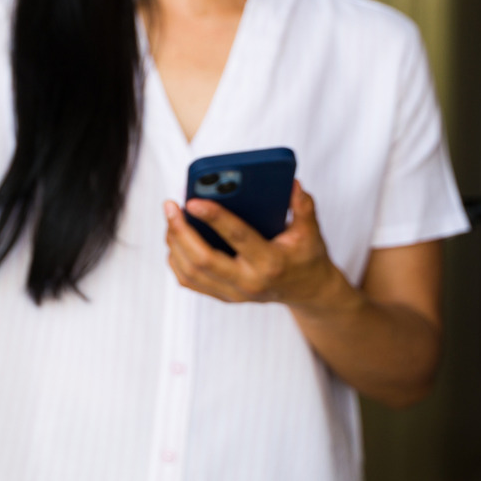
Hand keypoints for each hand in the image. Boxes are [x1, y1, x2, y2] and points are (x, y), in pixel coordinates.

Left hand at [162, 180, 353, 314]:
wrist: (307, 291)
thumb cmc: (306, 255)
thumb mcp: (311, 232)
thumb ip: (303, 207)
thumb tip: (292, 183)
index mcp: (271, 263)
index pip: (238, 238)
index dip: (215, 218)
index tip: (193, 200)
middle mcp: (249, 282)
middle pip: (203, 260)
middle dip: (181, 231)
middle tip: (170, 205)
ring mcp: (234, 293)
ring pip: (190, 272)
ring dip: (175, 242)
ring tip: (170, 216)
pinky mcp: (223, 297)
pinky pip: (189, 280)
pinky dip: (176, 258)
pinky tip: (175, 236)